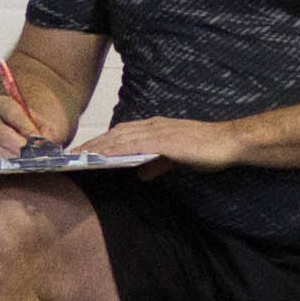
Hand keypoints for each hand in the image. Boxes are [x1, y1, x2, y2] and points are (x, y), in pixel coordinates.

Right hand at [0, 61, 51, 162]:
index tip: (35, 136)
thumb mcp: (44, 126)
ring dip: (12, 159)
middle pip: (0, 133)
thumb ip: (45, 132)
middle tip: (31, 155)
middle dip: (18, 146)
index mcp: (1, 103)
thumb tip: (42, 143)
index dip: (24, 126)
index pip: (10, 112)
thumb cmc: (34, 129)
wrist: (25, 137)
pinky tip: (16, 166)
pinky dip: (4, 166)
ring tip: (27, 163)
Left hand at [78, 116, 233, 173]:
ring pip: (120, 138)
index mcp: (155, 127)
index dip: (101, 141)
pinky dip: (117, 150)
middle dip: (92, 144)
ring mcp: (158, 132)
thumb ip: (157, 164)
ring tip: (79, 157)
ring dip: (99, 147)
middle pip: (115, 134)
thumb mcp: (176, 158)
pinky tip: (104, 157)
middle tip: (71, 155)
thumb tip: (142, 174)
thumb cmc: (206, 149)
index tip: (83, 150)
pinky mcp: (165, 141)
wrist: (228, 142)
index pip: (121, 133)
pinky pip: (135, 145)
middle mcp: (153, 126)